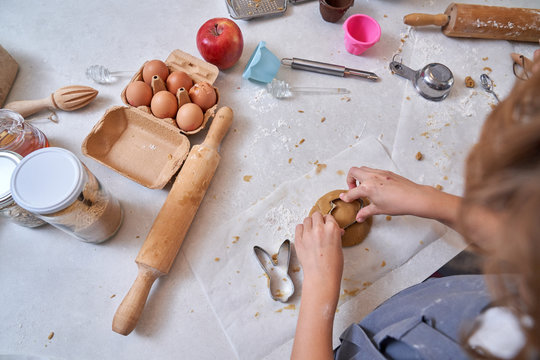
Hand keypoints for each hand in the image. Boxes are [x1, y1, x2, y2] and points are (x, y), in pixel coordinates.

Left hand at [294, 212, 343, 300]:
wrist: (321, 276)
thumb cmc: (333, 265)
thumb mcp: (339, 247)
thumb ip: (335, 235)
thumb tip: (336, 230)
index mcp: (332, 229)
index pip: (329, 217)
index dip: (328, 221)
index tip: (327, 224)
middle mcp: (319, 229)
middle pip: (316, 215)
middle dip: (318, 220)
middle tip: (319, 226)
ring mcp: (307, 234)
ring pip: (306, 219)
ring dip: (310, 223)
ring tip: (312, 231)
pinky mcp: (298, 240)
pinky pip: (298, 227)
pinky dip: (301, 229)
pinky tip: (305, 235)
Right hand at [339, 166, 460, 227]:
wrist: (414, 198)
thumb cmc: (399, 204)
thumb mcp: (379, 210)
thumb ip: (366, 212)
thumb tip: (359, 217)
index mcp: (367, 187)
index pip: (351, 192)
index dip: (346, 197)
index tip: (345, 198)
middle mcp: (371, 177)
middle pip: (353, 172)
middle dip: (349, 180)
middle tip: (353, 189)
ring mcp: (379, 173)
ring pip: (363, 168)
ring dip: (359, 176)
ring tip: (364, 187)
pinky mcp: (387, 172)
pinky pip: (373, 170)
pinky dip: (369, 176)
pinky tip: (375, 185)